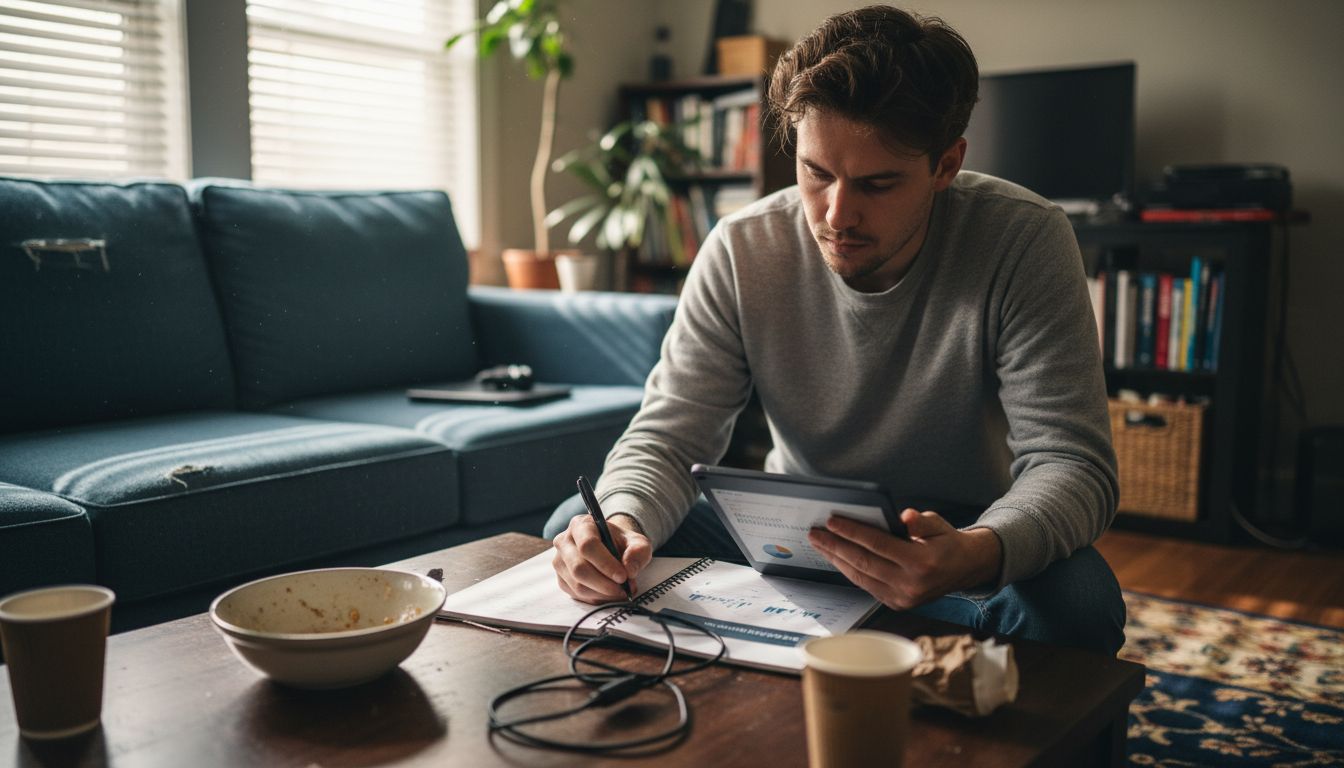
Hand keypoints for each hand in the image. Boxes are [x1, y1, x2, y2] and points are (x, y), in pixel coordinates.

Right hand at [552, 514, 652, 603]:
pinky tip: (609, 594)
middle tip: (624, 589)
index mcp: (581, 525)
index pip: (587, 545)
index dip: (605, 563)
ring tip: (621, 591)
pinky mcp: (561, 580)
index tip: (623, 576)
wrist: (611, 549)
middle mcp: (564, 541)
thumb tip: (629, 570)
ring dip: (603, 593)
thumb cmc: (622, 544)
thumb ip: (638, 551)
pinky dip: (597, 598)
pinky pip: (577, 595)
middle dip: (604, 583)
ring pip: (578, 585)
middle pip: (579, 568)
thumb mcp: (638, 542)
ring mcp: (560, 562)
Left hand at [807, 509, 1002, 609]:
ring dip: (837, 560)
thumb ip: (921, 521)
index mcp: (922, 563)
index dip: (852, 532)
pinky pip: (866, 586)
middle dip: (835, 547)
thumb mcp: (939, 524)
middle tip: (814, 533)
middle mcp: (911, 585)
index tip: (831, 521)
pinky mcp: (897, 604)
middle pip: (864, 563)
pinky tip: (836, 558)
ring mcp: (903, 598)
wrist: (964, 569)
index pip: (878, 545)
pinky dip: (849, 571)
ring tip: (820, 544)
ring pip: (861, 577)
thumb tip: (904, 516)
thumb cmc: (946, 542)